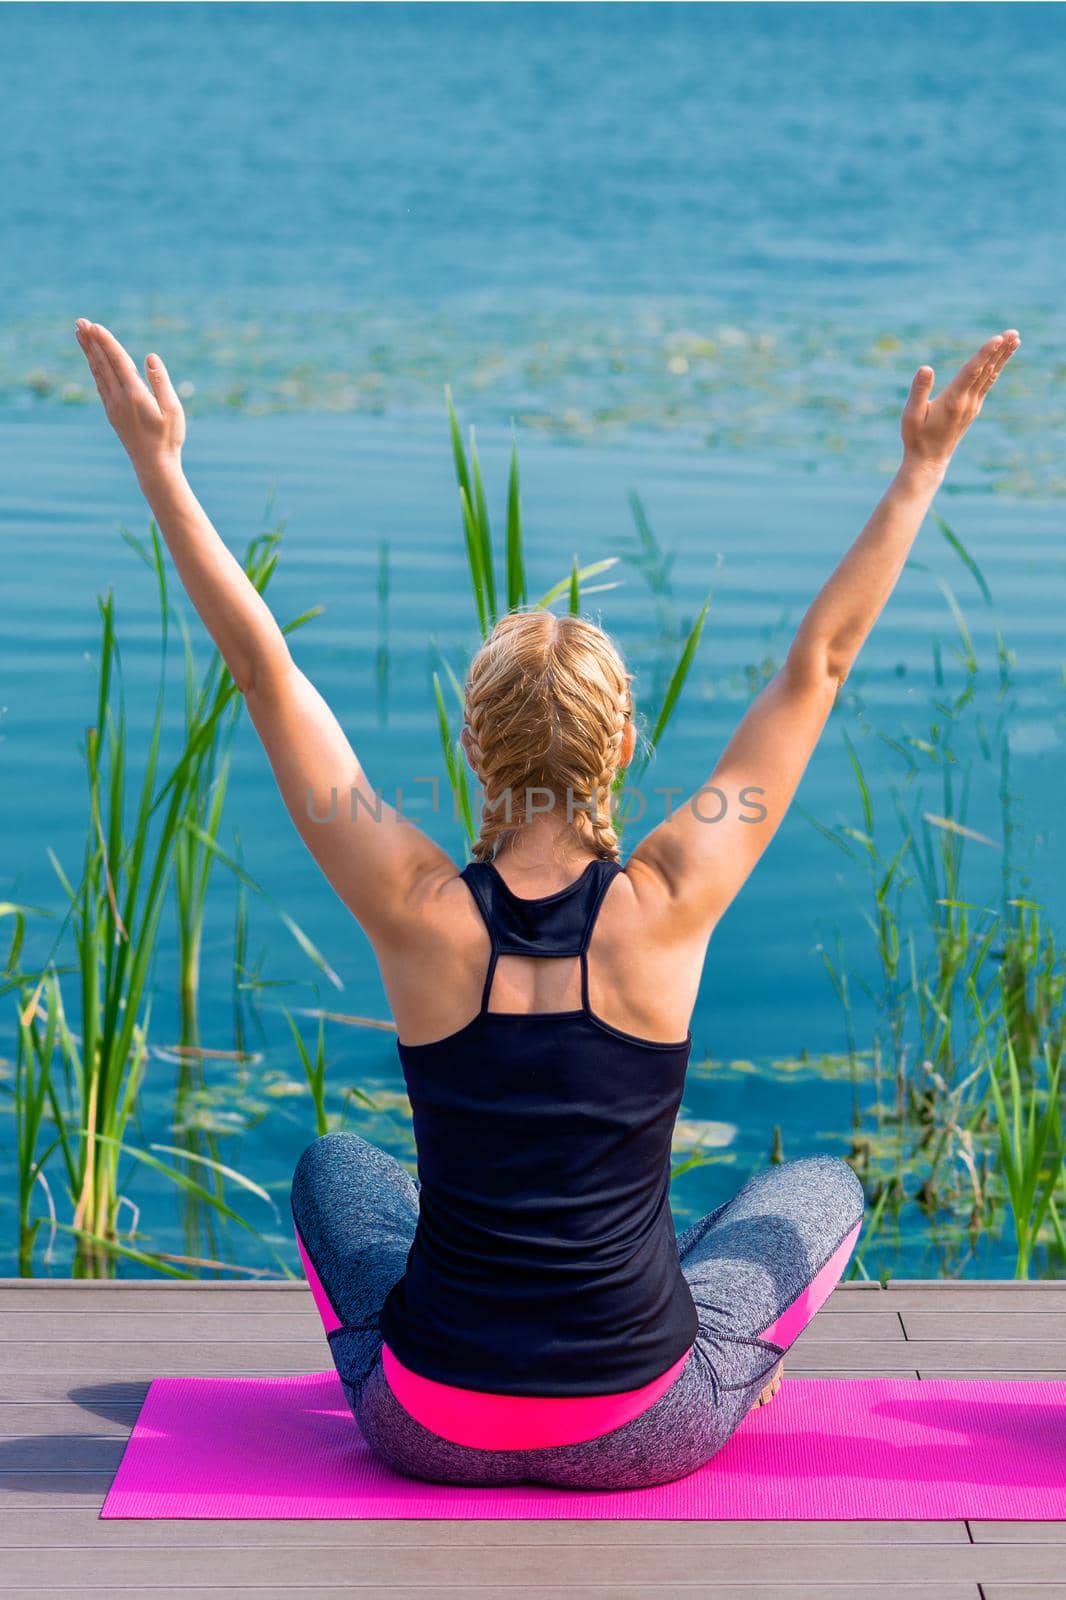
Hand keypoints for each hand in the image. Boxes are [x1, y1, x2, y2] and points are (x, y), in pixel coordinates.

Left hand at [74, 319, 185, 483]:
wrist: (154, 465)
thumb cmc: (168, 438)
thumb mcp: (172, 409)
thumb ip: (161, 381)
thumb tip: (150, 356)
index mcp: (134, 394)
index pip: (117, 361)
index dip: (106, 342)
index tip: (95, 326)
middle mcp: (118, 398)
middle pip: (102, 363)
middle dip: (91, 341)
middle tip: (80, 322)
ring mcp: (112, 406)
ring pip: (98, 372)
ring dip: (89, 352)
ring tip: (81, 335)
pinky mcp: (112, 413)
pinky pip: (100, 384)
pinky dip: (95, 368)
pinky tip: (92, 362)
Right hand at [900, 328, 1018, 477]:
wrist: (929, 461)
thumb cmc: (916, 437)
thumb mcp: (911, 414)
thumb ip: (919, 390)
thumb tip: (926, 368)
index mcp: (953, 400)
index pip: (972, 371)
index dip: (985, 353)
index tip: (998, 338)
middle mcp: (967, 402)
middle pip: (987, 370)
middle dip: (1000, 350)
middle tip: (1014, 332)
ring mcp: (972, 406)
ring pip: (990, 376)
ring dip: (1002, 357)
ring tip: (1014, 340)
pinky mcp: (972, 409)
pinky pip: (987, 384)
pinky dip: (995, 369)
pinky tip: (1000, 361)